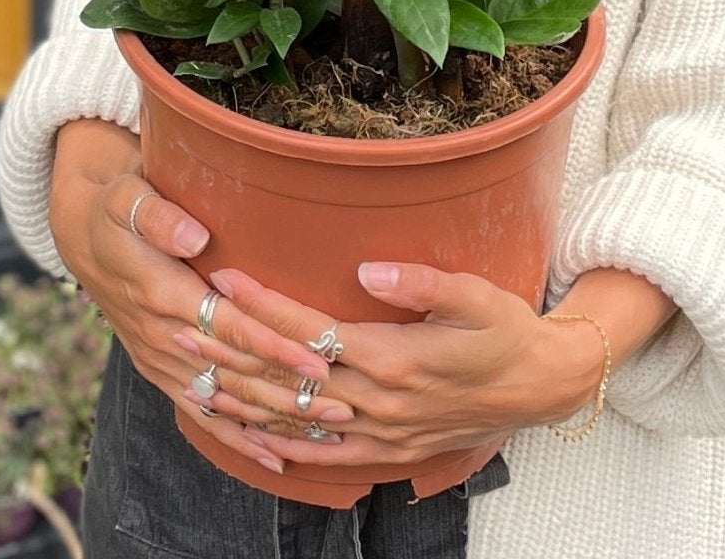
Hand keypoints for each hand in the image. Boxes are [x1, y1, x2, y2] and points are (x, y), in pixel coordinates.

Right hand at [48, 121, 354, 472]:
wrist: (84, 238)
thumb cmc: (116, 209)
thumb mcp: (128, 197)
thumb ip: (160, 218)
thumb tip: (195, 238)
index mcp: (161, 293)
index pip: (227, 327)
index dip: (272, 346)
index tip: (316, 361)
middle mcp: (163, 336)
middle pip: (234, 373)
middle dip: (289, 393)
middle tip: (345, 407)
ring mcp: (161, 359)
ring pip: (225, 401)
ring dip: (274, 420)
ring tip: (327, 435)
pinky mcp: (162, 370)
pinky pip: (203, 412)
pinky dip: (239, 436)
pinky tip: (274, 458)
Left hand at [206, 261, 607, 469]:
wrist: (541, 386)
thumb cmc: (506, 329)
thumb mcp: (475, 294)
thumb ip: (420, 282)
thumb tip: (366, 271)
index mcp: (393, 358)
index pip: (310, 329)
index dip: (264, 304)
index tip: (223, 278)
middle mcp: (379, 401)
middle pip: (291, 379)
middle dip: (233, 353)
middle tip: (182, 324)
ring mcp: (383, 432)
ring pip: (299, 421)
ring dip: (245, 399)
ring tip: (196, 376)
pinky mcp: (390, 449)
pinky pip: (327, 452)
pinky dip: (285, 445)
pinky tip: (253, 433)